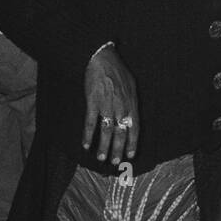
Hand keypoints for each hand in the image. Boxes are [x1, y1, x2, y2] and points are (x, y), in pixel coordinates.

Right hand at [83, 44, 139, 164]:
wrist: (102, 58)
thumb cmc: (117, 71)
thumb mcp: (132, 85)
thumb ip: (132, 102)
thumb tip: (132, 116)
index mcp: (132, 103)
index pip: (135, 127)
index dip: (132, 143)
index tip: (130, 155)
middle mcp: (121, 106)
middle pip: (121, 133)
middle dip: (118, 149)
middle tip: (115, 162)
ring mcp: (107, 105)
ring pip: (106, 131)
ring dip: (103, 146)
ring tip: (101, 158)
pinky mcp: (92, 102)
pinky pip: (90, 122)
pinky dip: (88, 135)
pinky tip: (85, 144)